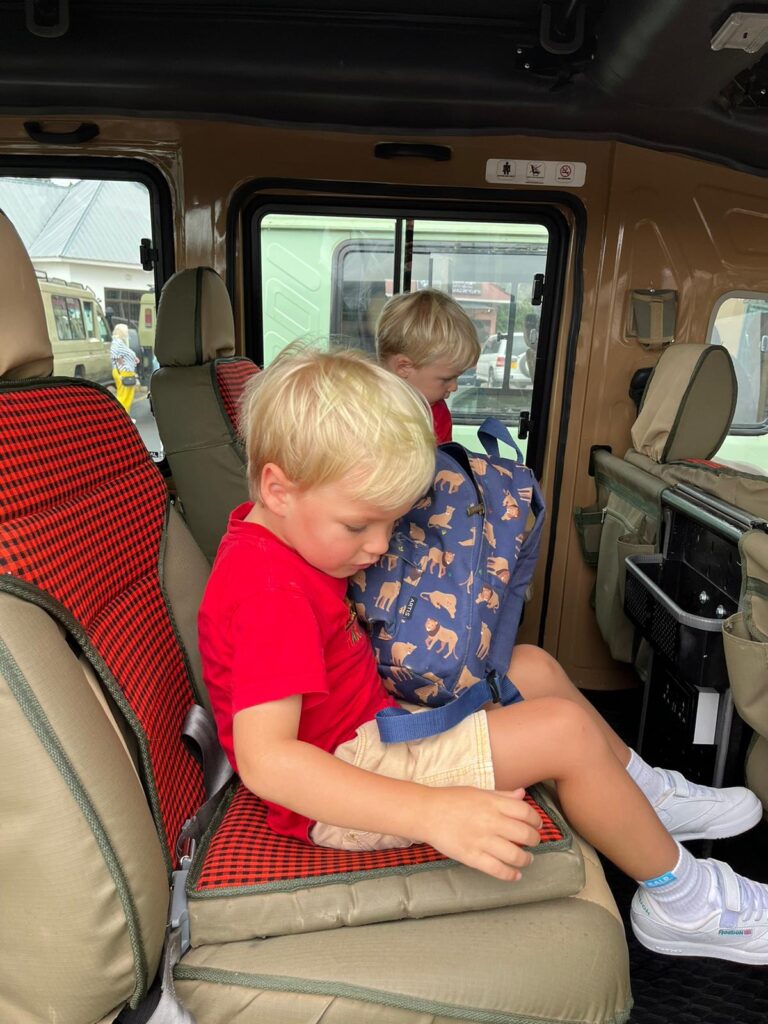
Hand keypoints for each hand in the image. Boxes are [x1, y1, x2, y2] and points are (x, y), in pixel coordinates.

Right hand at [419, 787, 540, 880]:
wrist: (426, 812)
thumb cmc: (451, 800)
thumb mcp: (478, 791)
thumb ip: (502, 795)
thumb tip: (522, 794)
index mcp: (492, 803)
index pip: (525, 811)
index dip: (536, 820)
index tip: (536, 824)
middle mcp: (490, 821)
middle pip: (524, 834)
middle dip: (534, 839)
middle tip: (533, 841)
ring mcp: (481, 841)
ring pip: (515, 854)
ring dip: (526, 859)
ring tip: (527, 859)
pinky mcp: (472, 857)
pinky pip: (497, 869)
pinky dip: (511, 874)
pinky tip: (515, 874)